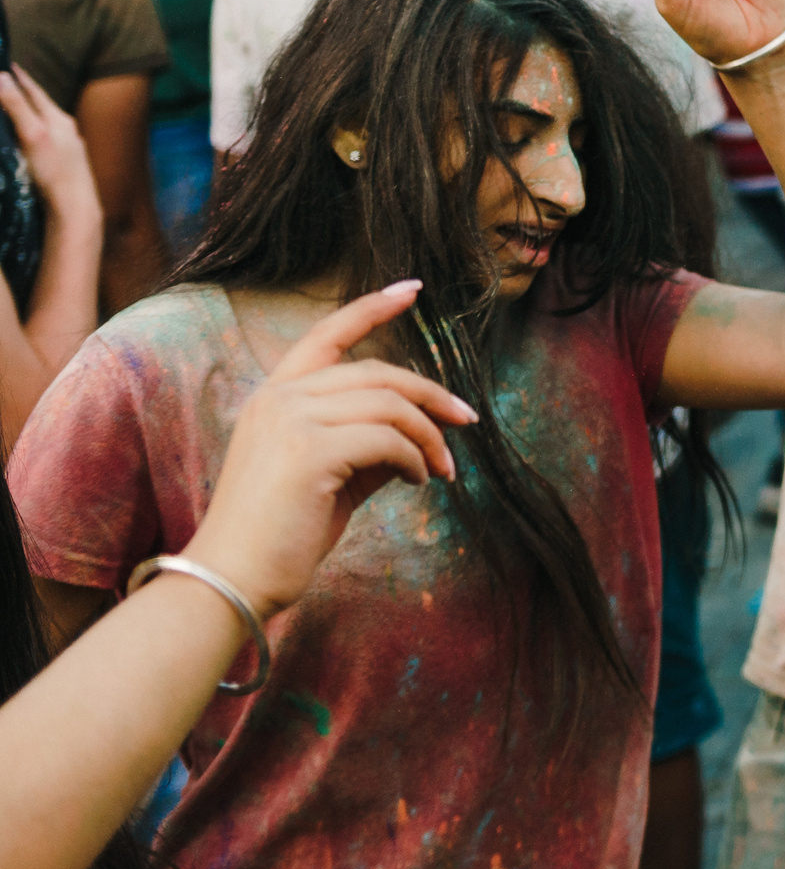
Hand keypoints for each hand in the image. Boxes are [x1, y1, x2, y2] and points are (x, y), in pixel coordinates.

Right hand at [0, 67, 96, 219]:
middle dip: (25, 94)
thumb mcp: (32, 135)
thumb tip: (1, 76)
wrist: (76, 208)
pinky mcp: (67, 165)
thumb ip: (18, 106)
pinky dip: (36, 132)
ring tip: (19, 106)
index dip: (20, 78)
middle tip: (10, 81)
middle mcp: (68, 130)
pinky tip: (32, 140)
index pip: (35, 91)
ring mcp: (70, 147)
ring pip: (46, 123)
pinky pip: (48, 140)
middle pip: (42, 106)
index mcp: (59, 119)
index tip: (7, 65)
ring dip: (31, 113)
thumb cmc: (54, 171)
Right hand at [185, 283, 476, 620]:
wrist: (233, 578)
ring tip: (442, 470)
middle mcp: (279, 399)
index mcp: (275, 397)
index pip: (326, 335)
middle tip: (466, 420)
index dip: (371, 308)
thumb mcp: (331, 477)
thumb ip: (368, 446)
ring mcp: (290, 420)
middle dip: (431, 394)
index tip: (411, 289)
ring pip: (390, 405)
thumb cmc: (281, 534)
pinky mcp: (309, 450)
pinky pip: (388, 439)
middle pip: (378, 372)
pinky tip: (419, 481)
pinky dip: (415, 459)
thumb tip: (423, 435)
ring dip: (429, 437)